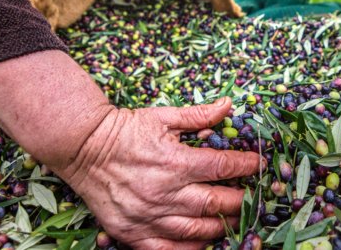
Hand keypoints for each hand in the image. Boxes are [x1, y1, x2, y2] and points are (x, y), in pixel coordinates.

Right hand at [57, 97, 261, 249]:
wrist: (82, 147)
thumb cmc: (125, 130)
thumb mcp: (162, 116)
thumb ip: (198, 115)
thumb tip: (229, 105)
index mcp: (175, 162)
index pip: (223, 168)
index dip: (245, 166)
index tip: (258, 164)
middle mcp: (165, 193)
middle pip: (216, 203)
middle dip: (240, 200)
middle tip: (252, 197)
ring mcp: (149, 216)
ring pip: (197, 230)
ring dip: (222, 226)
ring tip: (234, 219)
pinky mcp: (133, 232)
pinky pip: (168, 249)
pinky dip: (191, 248)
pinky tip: (204, 242)